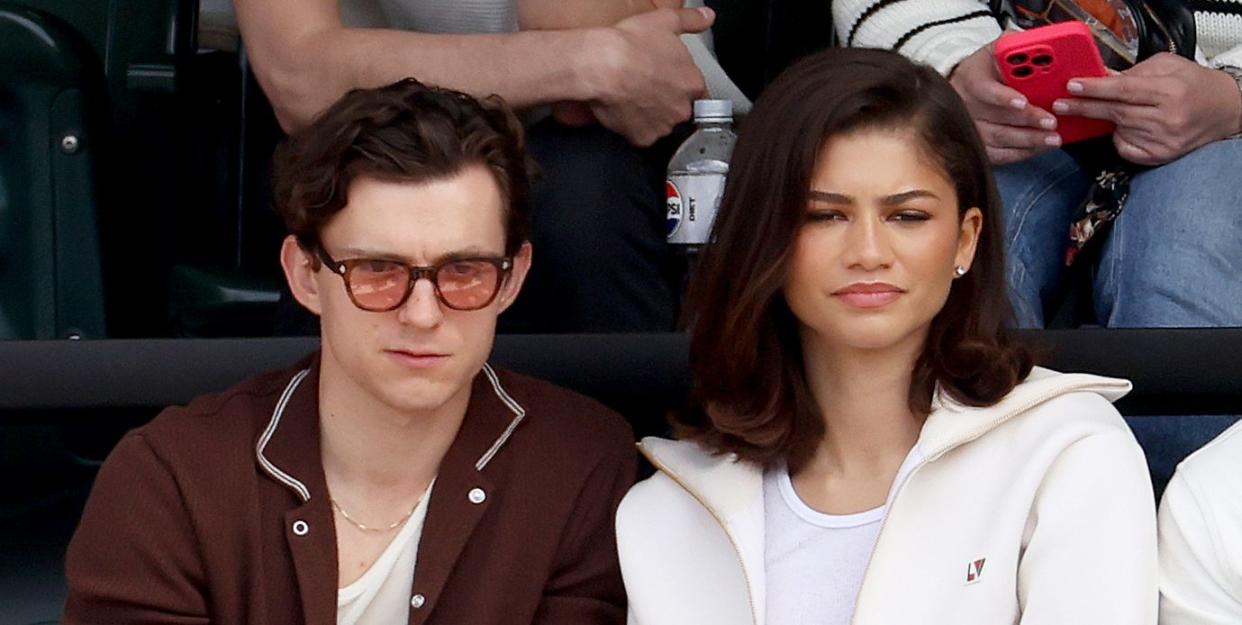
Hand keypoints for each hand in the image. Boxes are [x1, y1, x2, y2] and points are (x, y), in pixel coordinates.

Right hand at [587, 7, 712, 145]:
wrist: (603, 66)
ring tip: (633, 98)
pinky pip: (641, 135)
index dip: (679, 82)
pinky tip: (624, 111)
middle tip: (646, 86)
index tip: (666, 77)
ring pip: (660, 123)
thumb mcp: (666, 20)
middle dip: (666, 100)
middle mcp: (682, 108)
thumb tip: (707, 16)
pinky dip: (633, 127)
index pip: (695, 89)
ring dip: (651, 115)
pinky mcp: (642, 137)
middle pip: (679, 108)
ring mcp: (662, 126)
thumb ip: (691, 20)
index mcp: (692, 83)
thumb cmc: (632, 44)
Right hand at [949, 44, 1061, 164]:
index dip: (1003, 97)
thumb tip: (1047, 42)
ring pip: (999, 138)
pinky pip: (998, 154)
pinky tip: (1039, 148)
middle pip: (996, 117)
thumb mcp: (997, 48)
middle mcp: (966, 104)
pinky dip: (1020, 153)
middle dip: (1027, 120)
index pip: (984, 89)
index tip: (1023, 101)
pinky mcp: (977, 144)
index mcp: (972, 77)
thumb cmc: (988, 67)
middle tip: (1051, 122)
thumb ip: (1016, 43)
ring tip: (1053, 138)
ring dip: (1028, 140)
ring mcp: (970, 126)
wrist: (965, 86)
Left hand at [1053, 53, 1241, 164]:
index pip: (1124, 91)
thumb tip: (1101, 76)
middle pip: (1116, 113)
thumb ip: (1133, 72)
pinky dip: (1119, 137)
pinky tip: (1125, 127)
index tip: (1072, 86)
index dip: (1095, 89)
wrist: (1224, 111)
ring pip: (1118, 130)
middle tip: (1060, 105)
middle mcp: (1167, 118)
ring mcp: (1163, 141)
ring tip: (1100, 112)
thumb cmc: (1194, 85)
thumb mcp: (1167, 66)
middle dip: (1085, 108)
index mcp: (1170, 91)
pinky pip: (1125, 148)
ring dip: (1105, 121)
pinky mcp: (1159, 157)